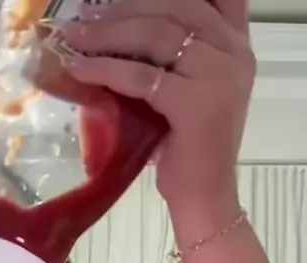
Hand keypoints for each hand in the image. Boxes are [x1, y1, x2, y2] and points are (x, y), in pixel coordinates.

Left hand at [61, 0, 254, 205]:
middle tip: (83, 16)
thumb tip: (118, 26)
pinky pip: (142, 75)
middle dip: (123, 7)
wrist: (205, 197)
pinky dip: (105, 69)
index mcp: (235, 44)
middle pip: (174, 6)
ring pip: (155, 34)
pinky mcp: (196, 103)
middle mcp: (233, 52)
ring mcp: (218, 75)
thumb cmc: (189, 150)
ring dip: (108, 33)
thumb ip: (173, 54)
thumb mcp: (187, 88)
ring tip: (74, 38)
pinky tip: (80, 69)